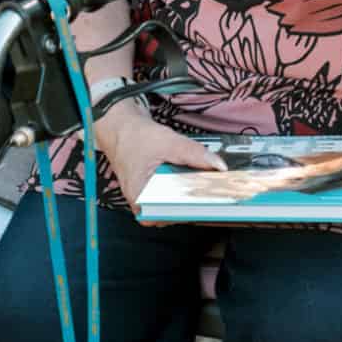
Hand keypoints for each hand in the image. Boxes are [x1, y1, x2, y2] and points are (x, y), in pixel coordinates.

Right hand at [93, 105, 222, 205]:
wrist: (122, 127)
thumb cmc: (136, 137)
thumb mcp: (168, 142)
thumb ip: (194, 154)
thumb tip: (219, 166)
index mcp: (140, 197)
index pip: (169, 214)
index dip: (192, 210)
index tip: (212, 203)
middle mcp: (143, 204)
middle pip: (176, 213)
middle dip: (197, 204)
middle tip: (216, 194)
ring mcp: (150, 199)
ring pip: (177, 206)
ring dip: (193, 196)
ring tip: (209, 185)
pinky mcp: (156, 192)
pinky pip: (176, 196)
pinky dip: (187, 188)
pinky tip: (198, 178)